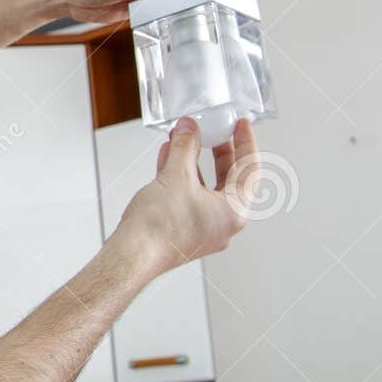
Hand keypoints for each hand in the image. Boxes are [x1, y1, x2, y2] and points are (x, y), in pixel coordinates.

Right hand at [115, 117, 258, 277]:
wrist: (132, 255)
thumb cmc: (159, 229)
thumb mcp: (176, 176)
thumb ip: (186, 147)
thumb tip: (190, 129)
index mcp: (233, 212)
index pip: (249, 170)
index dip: (245, 143)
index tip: (241, 126)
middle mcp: (222, 223)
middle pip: (229, 178)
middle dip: (219, 151)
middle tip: (216, 131)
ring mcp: (203, 227)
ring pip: (206, 187)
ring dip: (194, 161)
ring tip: (184, 139)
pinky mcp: (183, 229)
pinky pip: (189, 196)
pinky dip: (181, 176)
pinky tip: (168, 158)